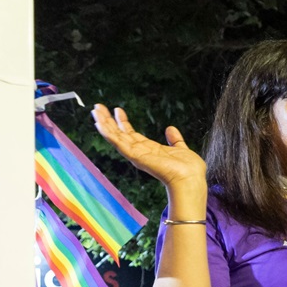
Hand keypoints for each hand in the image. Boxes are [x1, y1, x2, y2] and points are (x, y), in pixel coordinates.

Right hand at [91, 104, 205, 189]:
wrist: (190, 178)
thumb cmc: (189, 169)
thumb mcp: (181, 149)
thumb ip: (175, 140)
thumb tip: (170, 129)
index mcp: (149, 150)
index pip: (132, 134)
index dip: (123, 122)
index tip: (117, 110)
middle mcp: (140, 152)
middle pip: (120, 134)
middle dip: (108, 120)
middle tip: (98, 107)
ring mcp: (137, 155)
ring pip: (116, 136)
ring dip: (105, 123)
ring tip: (95, 111)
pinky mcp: (136, 157)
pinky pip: (119, 143)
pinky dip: (109, 134)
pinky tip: (100, 124)